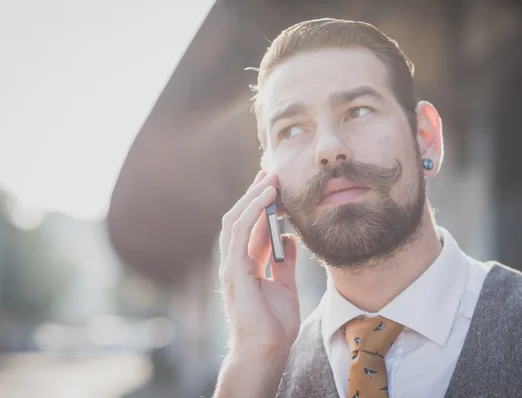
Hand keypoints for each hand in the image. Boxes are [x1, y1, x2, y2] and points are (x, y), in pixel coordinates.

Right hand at [219, 170, 299, 355]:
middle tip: (270, 171)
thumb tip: (288, 238)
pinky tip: (266, 197)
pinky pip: (240, 233)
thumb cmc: (273, 325)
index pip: (249, 226)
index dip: (260, 203)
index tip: (274, 184)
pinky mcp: (234, 270)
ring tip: (270, 178)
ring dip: (253, 196)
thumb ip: (284, 262)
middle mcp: (234, 261)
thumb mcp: (285, 286)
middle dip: (254, 193)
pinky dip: (252, 212)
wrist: (266, 351)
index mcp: (245, 264)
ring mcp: (231, 265)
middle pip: (240, 217)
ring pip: (236, 219)